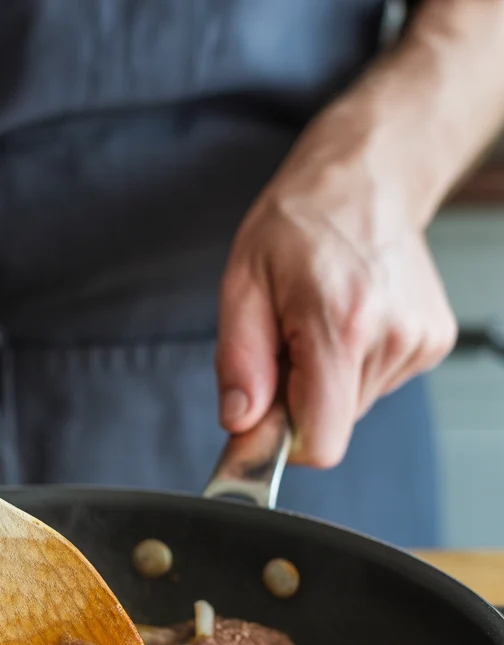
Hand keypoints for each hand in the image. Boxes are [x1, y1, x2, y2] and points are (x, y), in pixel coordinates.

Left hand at [215, 115, 457, 467]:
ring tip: (320, 321)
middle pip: (333, 425)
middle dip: (300, 397)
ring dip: (326, 379)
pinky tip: (349, 319)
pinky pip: (376, 385)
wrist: (367, 178)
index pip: (322, 441)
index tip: (266, 412)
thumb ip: (238, 361)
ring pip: (353, 407)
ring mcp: (418, 341)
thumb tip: (240, 422)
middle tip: (291, 340)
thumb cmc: (300, 222)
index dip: (284, 440)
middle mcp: (390, 336)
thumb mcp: (242, 284)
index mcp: (341, 324)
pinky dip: (353, 366)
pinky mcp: (432, 342)